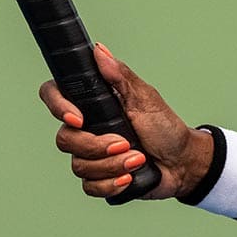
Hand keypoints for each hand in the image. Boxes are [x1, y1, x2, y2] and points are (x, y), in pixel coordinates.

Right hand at [38, 43, 210, 201]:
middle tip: (125, 143)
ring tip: (137, 160)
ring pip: (79, 165)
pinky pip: (89, 186)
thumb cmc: (165, 127)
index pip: (55, 95)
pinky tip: (129, 177)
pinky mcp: (99, 178)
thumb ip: (120, 76)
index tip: (78, 119)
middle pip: (65, 139)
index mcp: (94, 104)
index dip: (58, 106)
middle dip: (97, 146)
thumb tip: (99, 50)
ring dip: (112, 165)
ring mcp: (91, 155)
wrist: (181, 163)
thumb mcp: (145, 98)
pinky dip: (111, 183)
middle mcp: (87, 128)